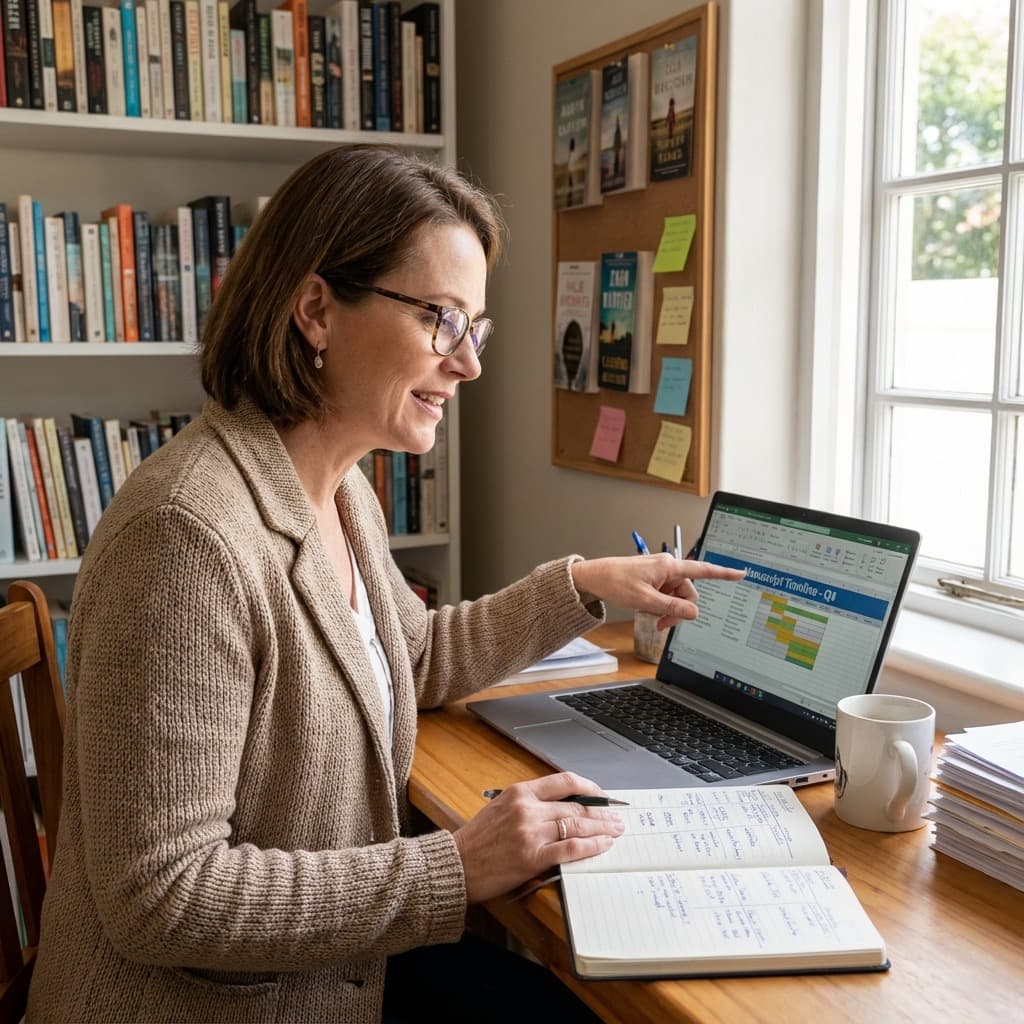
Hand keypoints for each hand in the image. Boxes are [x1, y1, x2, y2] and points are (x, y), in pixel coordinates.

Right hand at [451, 772, 625, 902]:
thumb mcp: (500, 809)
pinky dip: (591, 846)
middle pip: (575, 806)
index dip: (588, 787)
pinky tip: (603, 845)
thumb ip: (529, 805)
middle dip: (601, 812)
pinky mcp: (533, 857)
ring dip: (602, 828)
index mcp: (519, 792)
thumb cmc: (476, 840)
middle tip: (617, 816)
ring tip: (616, 831)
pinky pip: (571, 848)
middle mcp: (527, 808)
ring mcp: (530, 832)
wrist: (456, 865)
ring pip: (577, 825)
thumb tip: (563, 809)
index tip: (601, 795)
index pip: (563, 781)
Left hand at [571, 554, 745, 629]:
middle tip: (661, 622)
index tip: (741, 573)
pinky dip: (659, 607)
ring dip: (667, 611)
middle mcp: (668, 568)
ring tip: (649, 615)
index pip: (702, 570)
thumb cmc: (614, 581)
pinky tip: (646, 609)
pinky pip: (666, 597)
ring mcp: (661, 575)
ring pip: (677, 599)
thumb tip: (693, 614)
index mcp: (669, 566)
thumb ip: (671, 608)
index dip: (724, 574)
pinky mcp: (654, 581)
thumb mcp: (644, 600)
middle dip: (677, 611)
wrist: (593, 578)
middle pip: (688, 594)